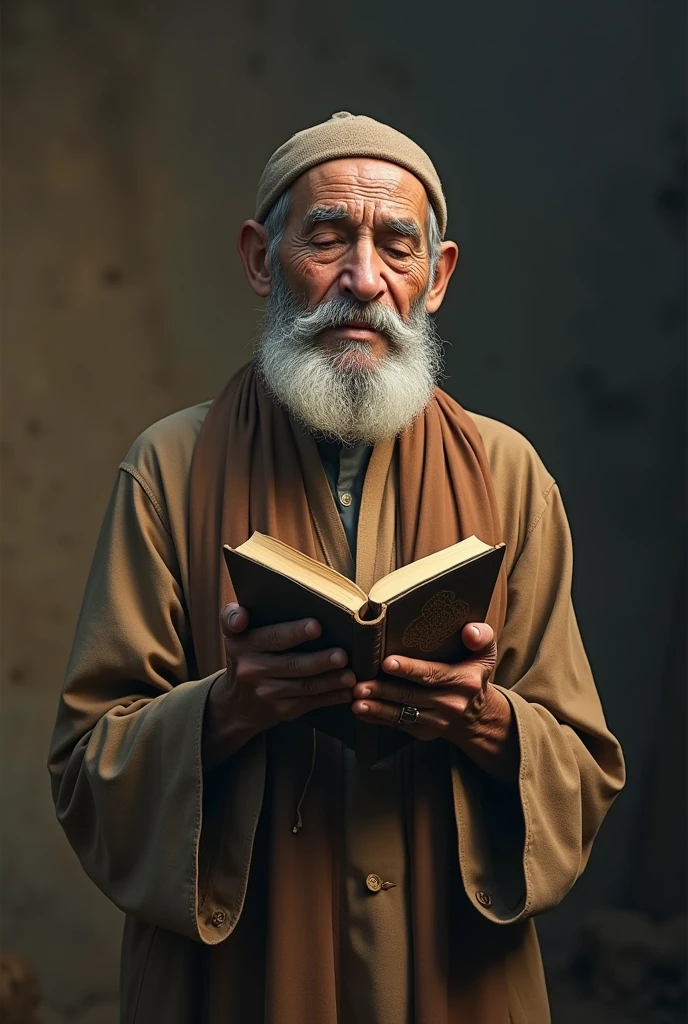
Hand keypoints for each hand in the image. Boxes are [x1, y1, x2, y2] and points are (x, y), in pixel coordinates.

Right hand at [202, 603, 355, 767]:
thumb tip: (241, 616)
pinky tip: (346, 691)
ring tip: (350, 675)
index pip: (271, 637)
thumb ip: (233, 617)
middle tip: (342, 655)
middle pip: (292, 664)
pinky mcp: (281, 710)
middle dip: (320, 660)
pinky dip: (331, 697)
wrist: (235, 703)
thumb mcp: (233, 635)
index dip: (294, 632)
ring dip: (330, 681)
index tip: (316, 626)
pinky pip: (310, 703)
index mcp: (242, 645)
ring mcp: (267, 693)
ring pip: (304, 686)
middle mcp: (252, 670)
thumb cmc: (244, 656)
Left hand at [352, 622, 516, 780]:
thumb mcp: (485, 653)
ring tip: (355, 701)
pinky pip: (398, 725)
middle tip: (359, 684)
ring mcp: (437, 721)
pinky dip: (378, 719)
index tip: (387, 663)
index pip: (432, 674)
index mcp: (464, 680)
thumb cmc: (473, 673)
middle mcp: (451, 703)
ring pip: (402, 713)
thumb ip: (481, 636)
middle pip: (411, 695)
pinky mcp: (424, 732)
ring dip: (377, 708)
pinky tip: (361, 711)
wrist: (477, 714)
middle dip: (383, 690)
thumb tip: (468, 631)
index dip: (409, 669)